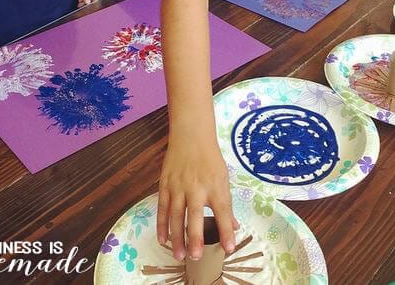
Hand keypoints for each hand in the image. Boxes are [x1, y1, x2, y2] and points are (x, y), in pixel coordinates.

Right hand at [157, 133, 238, 261]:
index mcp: (214, 185)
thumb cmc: (209, 159)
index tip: (229, 248)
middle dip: (195, 237)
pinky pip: (162, 207)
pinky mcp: (165, 184)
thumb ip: (226, 205)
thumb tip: (232, 227)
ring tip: (179, 255)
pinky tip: (163, 239)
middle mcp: (196, 187)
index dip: (226, 230)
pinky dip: (161, 224)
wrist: (191, 136)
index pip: (222, 211)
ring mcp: (178, 186)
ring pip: (175, 215)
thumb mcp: (223, 179)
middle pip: (194, 215)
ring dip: (176, 237)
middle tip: (196, 256)